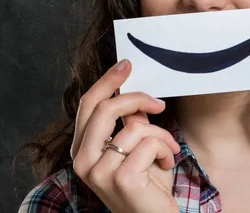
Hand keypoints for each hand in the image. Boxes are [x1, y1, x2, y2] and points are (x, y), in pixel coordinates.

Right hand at [70, 59, 180, 212]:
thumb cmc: (147, 184)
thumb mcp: (136, 147)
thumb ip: (130, 122)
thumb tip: (133, 92)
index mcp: (82, 150)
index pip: (88, 105)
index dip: (107, 81)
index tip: (126, 64)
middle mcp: (83, 161)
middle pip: (105, 108)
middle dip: (137, 98)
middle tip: (159, 103)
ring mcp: (99, 172)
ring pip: (134, 126)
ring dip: (161, 136)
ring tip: (166, 152)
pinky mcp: (121, 179)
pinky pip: (149, 143)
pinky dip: (165, 150)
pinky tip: (166, 164)